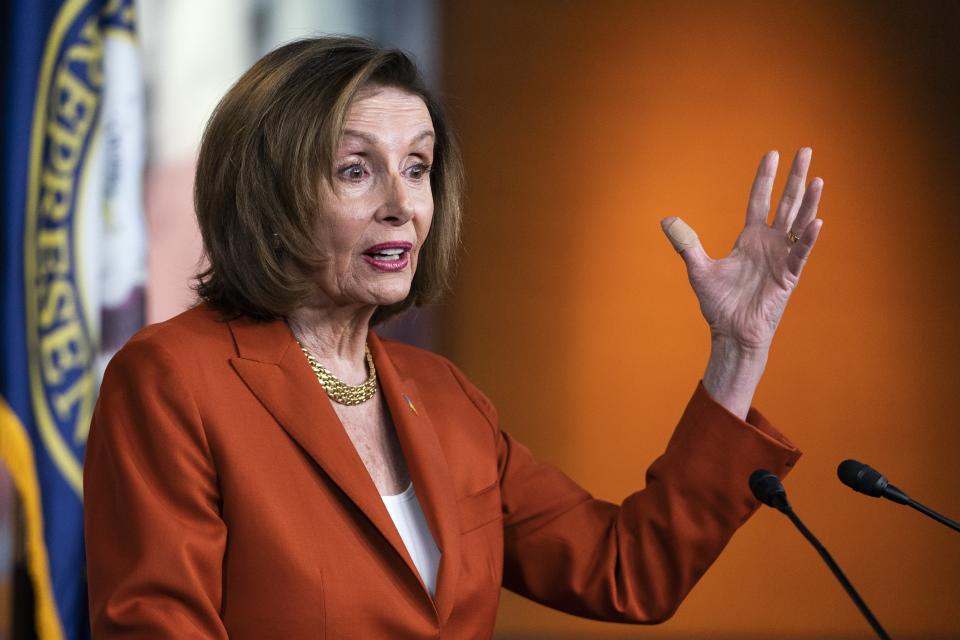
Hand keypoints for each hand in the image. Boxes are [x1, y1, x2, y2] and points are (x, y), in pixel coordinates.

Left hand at [661, 148, 823, 415]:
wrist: (730, 332)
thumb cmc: (719, 304)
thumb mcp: (698, 268)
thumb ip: (686, 243)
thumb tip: (666, 220)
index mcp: (749, 240)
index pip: (759, 200)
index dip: (765, 178)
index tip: (771, 154)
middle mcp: (769, 244)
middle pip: (785, 203)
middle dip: (795, 178)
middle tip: (805, 149)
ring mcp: (781, 258)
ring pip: (798, 223)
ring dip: (809, 201)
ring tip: (818, 178)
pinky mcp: (788, 277)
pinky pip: (799, 254)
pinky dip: (806, 238)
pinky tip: (816, 221)